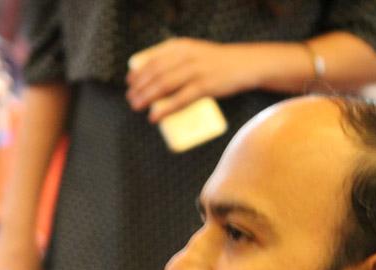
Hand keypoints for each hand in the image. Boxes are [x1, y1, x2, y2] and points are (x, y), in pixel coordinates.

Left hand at [126, 38, 260, 121]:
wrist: (246, 65)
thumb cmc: (217, 63)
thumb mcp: (195, 53)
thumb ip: (178, 61)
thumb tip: (155, 79)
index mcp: (182, 47)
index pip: (153, 59)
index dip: (138, 72)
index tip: (129, 83)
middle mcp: (187, 56)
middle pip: (155, 73)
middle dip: (139, 87)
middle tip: (131, 100)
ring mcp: (196, 71)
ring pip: (164, 85)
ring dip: (146, 97)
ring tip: (137, 107)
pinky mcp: (206, 86)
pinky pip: (180, 99)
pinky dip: (165, 109)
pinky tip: (154, 117)